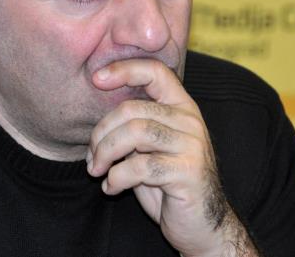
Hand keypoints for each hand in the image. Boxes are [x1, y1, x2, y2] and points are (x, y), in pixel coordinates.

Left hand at [86, 58, 258, 256]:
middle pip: (132, 109)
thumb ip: (131, 127)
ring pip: (134, 133)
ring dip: (105, 153)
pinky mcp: (189, 172)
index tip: (96, 79)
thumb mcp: (147, 148)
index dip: (123, 69)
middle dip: (100, 133)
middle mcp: (190, 120)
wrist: (202, 226)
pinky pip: (140, 166)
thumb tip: (94, 119)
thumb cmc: (167, 183)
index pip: (155, 71)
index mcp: (180, 107)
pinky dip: (116, 178)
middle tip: (91, 157)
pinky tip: (111, 188)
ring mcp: (192, 145)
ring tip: (97, 171)